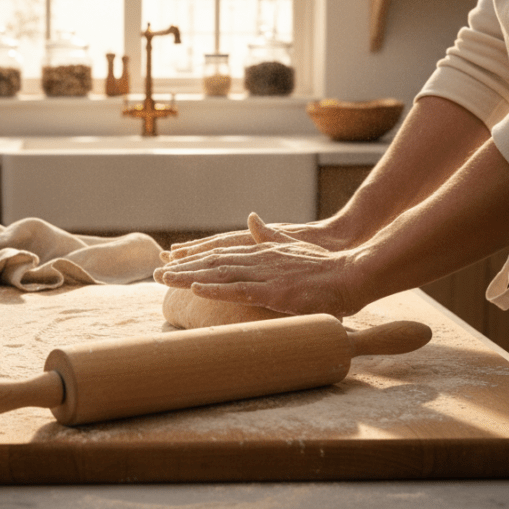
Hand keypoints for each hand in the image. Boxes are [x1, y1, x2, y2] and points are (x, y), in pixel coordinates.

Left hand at [154, 214, 358, 317]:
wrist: (352, 273)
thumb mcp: (291, 246)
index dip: (194, 257)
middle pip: (212, 263)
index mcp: (260, 252)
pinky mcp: (275, 290)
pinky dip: (216, 288)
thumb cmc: (324, 265)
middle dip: (182, 268)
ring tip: (164, 279)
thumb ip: (268, 234)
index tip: (171, 261)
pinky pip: (240, 290)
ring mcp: (265, 274)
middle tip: (155, 274)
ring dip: (190, 277)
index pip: (220, 254)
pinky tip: (196, 288)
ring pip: (219, 274)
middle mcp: (257, 259)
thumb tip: (252, 218)